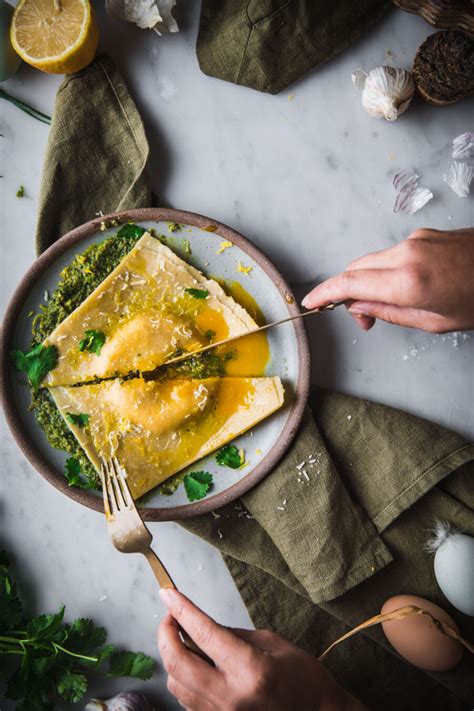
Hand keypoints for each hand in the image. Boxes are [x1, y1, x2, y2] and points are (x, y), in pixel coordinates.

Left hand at [157, 588, 362, 710]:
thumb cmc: (303, 678)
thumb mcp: (272, 644)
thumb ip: (233, 635)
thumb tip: (201, 626)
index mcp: (250, 669)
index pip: (204, 633)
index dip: (182, 609)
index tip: (168, 593)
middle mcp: (230, 696)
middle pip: (178, 662)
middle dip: (165, 633)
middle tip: (170, 616)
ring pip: (176, 683)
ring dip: (173, 656)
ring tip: (183, 639)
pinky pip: (187, 700)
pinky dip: (184, 678)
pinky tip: (195, 665)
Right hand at [302, 228, 473, 332]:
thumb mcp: (435, 321)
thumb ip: (390, 313)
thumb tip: (359, 309)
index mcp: (408, 280)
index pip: (350, 283)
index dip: (324, 293)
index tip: (310, 303)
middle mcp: (407, 252)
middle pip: (356, 268)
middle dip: (347, 291)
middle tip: (362, 319)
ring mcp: (417, 239)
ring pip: (374, 259)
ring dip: (368, 281)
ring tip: (386, 306)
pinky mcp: (427, 234)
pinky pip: (394, 252)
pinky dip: (387, 270)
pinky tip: (404, 287)